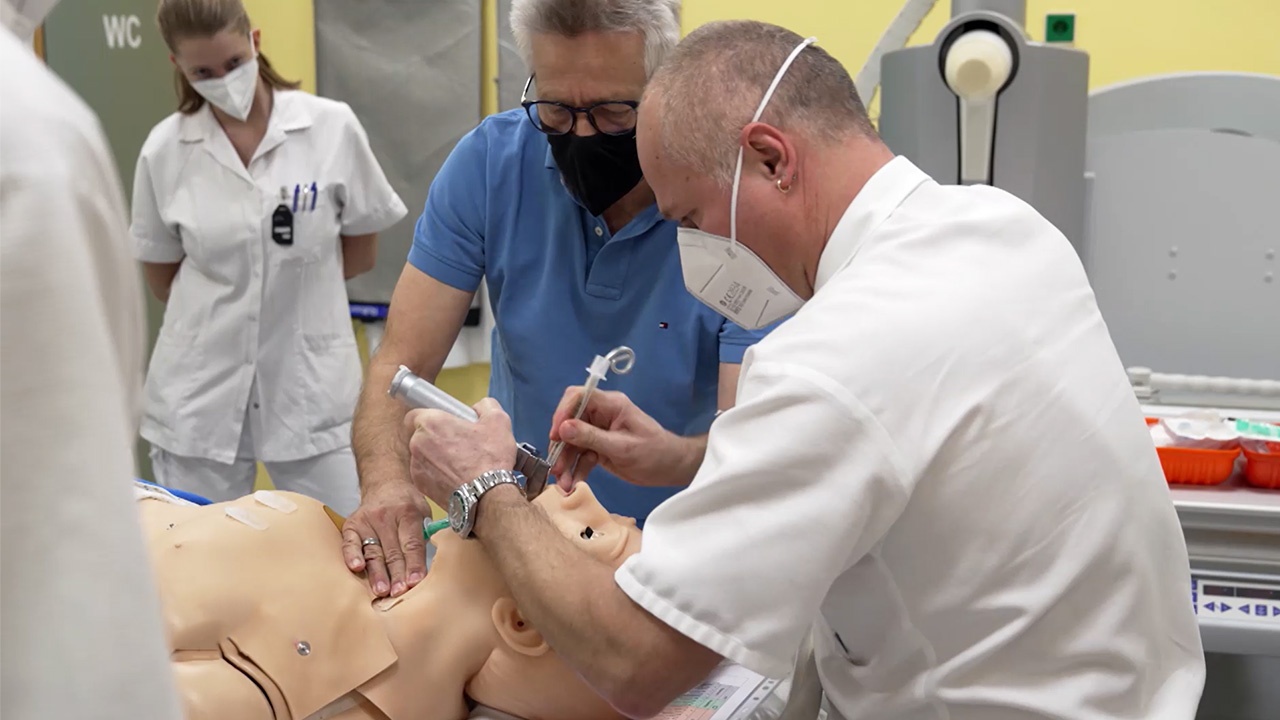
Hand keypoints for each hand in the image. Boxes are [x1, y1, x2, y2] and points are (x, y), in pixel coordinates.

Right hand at [341, 479, 430, 596]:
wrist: (385, 483)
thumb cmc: (407, 505)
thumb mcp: (423, 513)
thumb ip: (424, 537)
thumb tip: (423, 569)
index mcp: (408, 513)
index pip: (412, 543)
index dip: (414, 564)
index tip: (416, 582)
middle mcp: (386, 516)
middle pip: (393, 551)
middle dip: (397, 574)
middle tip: (400, 593)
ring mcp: (367, 520)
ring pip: (373, 551)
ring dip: (377, 573)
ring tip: (382, 591)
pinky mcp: (352, 525)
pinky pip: (350, 542)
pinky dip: (352, 555)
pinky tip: (356, 567)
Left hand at [404, 398, 517, 508]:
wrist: (487, 496)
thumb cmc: (490, 458)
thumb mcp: (498, 421)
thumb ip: (485, 406)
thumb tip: (477, 408)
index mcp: (431, 423)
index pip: (414, 414)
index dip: (428, 418)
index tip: (443, 424)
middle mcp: (417, 443)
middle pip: (419, 436)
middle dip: (435, 438)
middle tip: (457, 444)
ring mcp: (417, 466)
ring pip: (422, 456)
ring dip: (435, 457)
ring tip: (459, 464)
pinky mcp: (421, 486)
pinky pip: (425, 474)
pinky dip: (437, 474)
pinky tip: (456, 477)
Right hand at [548, 387, 698, 488]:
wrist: (671, 468)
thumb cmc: (653, 452)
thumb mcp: (622, 447)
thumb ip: (591, 437)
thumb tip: (563, 428)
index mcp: (610, 405)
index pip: (578, 397)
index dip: (562, 413)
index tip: (555, 435)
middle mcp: (601, 415)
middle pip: (570, 423)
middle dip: (561, 446)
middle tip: (556, 467)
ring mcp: (599, 432)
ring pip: (573, 443)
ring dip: (566, 462)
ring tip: (563, 484)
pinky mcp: (599, 448)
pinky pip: (581, 456)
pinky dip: (575, 469)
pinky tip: (572, 484)